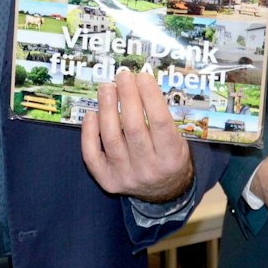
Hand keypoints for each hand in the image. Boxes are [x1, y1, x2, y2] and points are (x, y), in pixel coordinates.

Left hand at [81, 70, 193, 201]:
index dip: (150, 96)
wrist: (164, 191)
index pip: (160, 122)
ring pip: (111, 138)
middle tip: (123, 76)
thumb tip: (139, 84)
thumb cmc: (169, 156)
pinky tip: (91, 114)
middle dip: (127, 97)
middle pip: (133, 128)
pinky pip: (92, 155)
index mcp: (171, 157)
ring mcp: (126, 177)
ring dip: (107, 108)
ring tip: (107, 88)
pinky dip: (89, 133)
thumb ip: (161, 117)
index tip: (142, 76)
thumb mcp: (177, 140)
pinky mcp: (108, 181)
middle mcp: (149, 169)